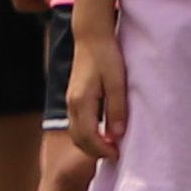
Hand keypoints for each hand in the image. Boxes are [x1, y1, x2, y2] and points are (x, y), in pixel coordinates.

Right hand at [71, 3, 128, 164]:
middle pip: (79, 139)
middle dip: (96, 151)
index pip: (89, 136)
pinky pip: (77, 124)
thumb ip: (117, 109)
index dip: (103, 149)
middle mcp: (72, 104)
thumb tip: (117, 134)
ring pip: (76, 134)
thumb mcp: (117, 82)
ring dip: (91, 144)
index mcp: (82, 102)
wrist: (91, 37)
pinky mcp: (74, 98)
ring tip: (110, 146)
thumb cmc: (106, 56)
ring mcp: (71, 101)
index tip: (119, 154)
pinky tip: (103, 132)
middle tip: (116, 154)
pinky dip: (88, 134)